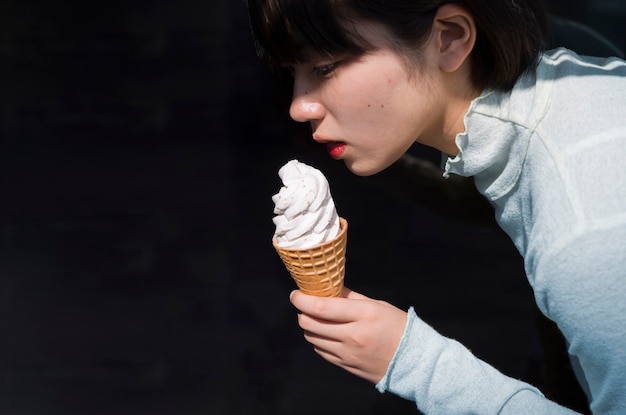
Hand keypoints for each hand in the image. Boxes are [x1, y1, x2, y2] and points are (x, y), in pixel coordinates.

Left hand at [290, 288, 406, 383]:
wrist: (414, 361)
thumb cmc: (398, 327)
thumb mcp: (378, 305)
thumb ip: (351, 297)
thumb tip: (329, 288)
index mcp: (364, 315)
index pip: (321, 307)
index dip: (302, 300)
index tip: (295, 294)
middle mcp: (353, 335)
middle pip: (311, 324)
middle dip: (302, 312)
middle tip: (304, 305)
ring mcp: (348, 354)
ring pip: (312, 339)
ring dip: (309, 327)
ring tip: (317, 319)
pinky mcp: (347, 366)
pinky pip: (321, 352)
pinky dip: (319, 341)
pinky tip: (327, 334)